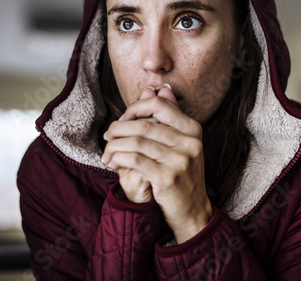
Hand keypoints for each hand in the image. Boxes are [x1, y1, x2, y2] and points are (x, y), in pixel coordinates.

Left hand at [102, 85, 212, 242]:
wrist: (192, 210)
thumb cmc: (181, 175)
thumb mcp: (181, 144)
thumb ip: (169, 117)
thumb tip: (158, 90)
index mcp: (193, 129)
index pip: (159, 105)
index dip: (135, 108)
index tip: (123, 119)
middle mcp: (190, 142)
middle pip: (144, 124)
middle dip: (119, 129)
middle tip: (107, 136)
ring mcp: (180, 160)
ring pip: (136, 141)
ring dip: (115, 145)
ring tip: (107, 151)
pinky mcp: (168, 178)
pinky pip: (134, 159)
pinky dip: (118, 158)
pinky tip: (113, 162)